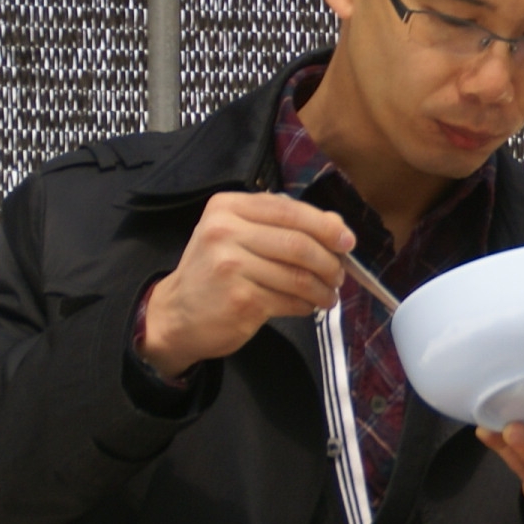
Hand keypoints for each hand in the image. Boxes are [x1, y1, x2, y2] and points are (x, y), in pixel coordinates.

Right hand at [140, 192, 354, 378]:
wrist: (175, 315)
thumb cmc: (215, 272)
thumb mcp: (239, 236)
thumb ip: (283, 225)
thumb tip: (337, 225)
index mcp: (227, 208)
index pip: (289, 210)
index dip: (325, 226)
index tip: (348, 242)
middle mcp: (224, 232)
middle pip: (298, 243)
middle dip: (329, 261)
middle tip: (340, 275)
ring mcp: (230, 267)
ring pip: (298, 275)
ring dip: (322, 288)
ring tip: (328, 294)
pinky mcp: (240, 299)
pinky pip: (290, 300)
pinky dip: (306, 305)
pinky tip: (308, 306)